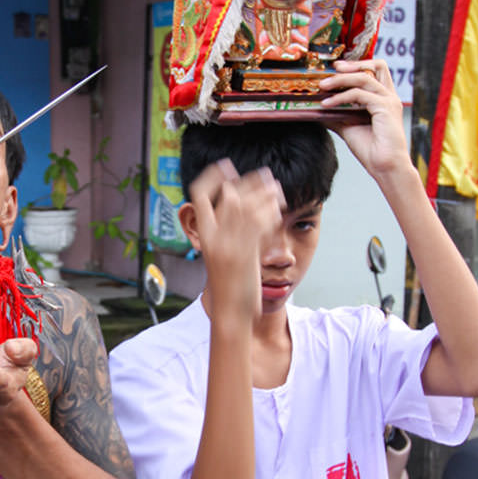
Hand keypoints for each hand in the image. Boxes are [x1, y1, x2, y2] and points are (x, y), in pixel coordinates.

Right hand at [188, 160, 284, 321]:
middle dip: (248, 181)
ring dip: (263, 192)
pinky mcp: (245, 254)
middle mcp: (213, 237)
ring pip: (244, 206)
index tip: (224, 165)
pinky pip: (258, 224)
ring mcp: (228, 245)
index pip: (198, 195)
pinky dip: (270, 211)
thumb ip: (228, 233)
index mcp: (204, 236)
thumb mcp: (221, 256)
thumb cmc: (229, 287)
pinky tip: (279, 207)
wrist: (230, 313)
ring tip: (276, 186)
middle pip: (227, 194)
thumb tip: (239, 213)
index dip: (210, 176)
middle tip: (265, 174)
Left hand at [320, 59, 409, 181]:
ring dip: (340, 80)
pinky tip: (327, 104)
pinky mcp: (385, 107)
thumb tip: (317, 109)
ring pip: (364, 78)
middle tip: (332, 69)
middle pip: (376, 66)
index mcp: (383, 99)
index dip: (357, 65)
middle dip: (353, 64)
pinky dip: (341, 97)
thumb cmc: (371, 150)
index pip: (375, 71)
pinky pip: (359, 94)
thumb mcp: (348, 127)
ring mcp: (389, 101)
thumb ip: (336, 115)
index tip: (336, 68)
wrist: (385, 167)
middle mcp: (389, 96)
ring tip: (322, 86)